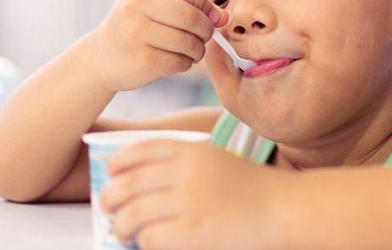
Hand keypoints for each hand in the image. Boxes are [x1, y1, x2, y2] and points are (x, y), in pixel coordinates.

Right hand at [81, 0, 226, 91]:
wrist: (101, 57)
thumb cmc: (137, 28)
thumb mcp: (157, 7)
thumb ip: (191, 6)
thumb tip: (223, 17)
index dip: (205, 5)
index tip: (206, 17)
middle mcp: (136, 4)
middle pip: (192, 16)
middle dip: (206, 30)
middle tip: (204, 38)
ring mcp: (137, 32)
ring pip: (189, 41)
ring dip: (198, 50)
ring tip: (193, 51)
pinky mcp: (142, 59)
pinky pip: (180, 61)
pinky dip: (186, 63)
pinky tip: (178, 61)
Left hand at [100, 139, 285, 249]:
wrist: (285, 208)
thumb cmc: (255, 188)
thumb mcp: (218, 161)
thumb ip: (186, 164)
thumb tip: (146, 183)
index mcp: (192, 150)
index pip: (141, 150)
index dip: (120, 161)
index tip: (112, 172)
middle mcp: (185, 172)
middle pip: (129, 182)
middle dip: (111, 196)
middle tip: (106, 206)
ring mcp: (187, 202)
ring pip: (132, 213)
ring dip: (121, 225)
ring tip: (122, 231)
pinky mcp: (191, 232)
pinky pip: (150, 238)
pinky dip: (144, 242)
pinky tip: (148, 243)